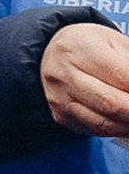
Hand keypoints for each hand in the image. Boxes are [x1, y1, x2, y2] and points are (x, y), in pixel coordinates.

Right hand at [41, 23, 128, 138]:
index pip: (122, 76)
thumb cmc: (91, 46)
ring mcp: (60, 97)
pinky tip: (128, 123)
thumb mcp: (118, 43)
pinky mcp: (60, 115)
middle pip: (111, 102)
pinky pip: (95, 129)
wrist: (52, 53)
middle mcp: (64, 74)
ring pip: (103, 122)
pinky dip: (119, 129)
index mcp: (81, 48)